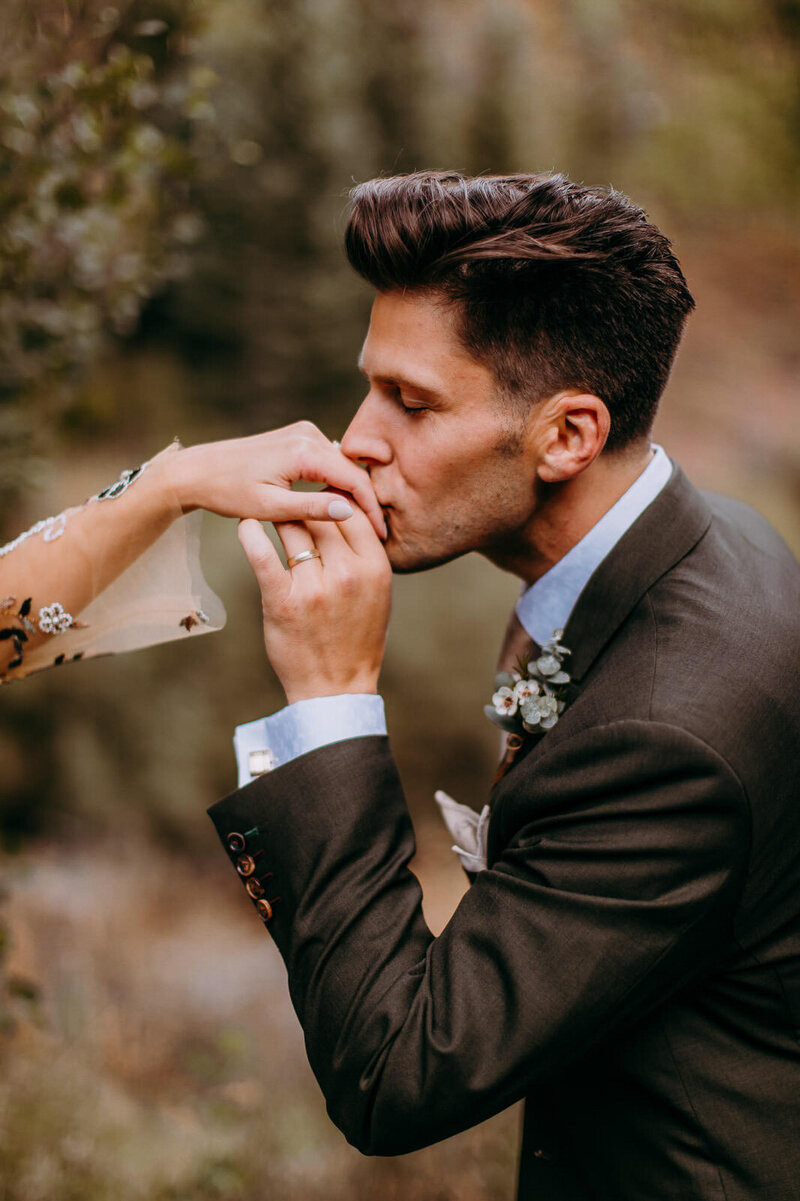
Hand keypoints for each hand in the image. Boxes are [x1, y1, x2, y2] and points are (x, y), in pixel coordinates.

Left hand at [161, 422, 385, 538]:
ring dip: (353, 493)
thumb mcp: (270, 508)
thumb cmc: (227, 491)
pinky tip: (342, 508)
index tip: (383, 535)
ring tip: (365, 525)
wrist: (198, 470)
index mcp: (303, 450)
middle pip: (352, 470)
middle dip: (366, 501)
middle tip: (379, 535)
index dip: (371, 508)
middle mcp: (307, 434)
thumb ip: (311, 509)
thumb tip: (349, 512)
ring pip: (341, 466)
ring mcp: (303, 433)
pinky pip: (328, 462)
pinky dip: (338, 483)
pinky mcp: (297, 438)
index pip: (353, 479)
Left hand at [238, 503, 391, 703]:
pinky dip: (250, 534)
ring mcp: (314, 587)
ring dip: (279, 515)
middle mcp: (347, 574)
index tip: (320, 497)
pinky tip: (245, 523)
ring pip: (292, 528)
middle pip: (321, 515)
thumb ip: (366, 556)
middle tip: (291, 499)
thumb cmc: (357, 640)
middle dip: (305, 503)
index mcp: (375, 568)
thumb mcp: (378, 594)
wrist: (335, 689)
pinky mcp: (281, 601)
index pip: (353, 512)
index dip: (334, 499)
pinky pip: (262, 554)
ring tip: (269, 510)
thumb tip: (350, 516)